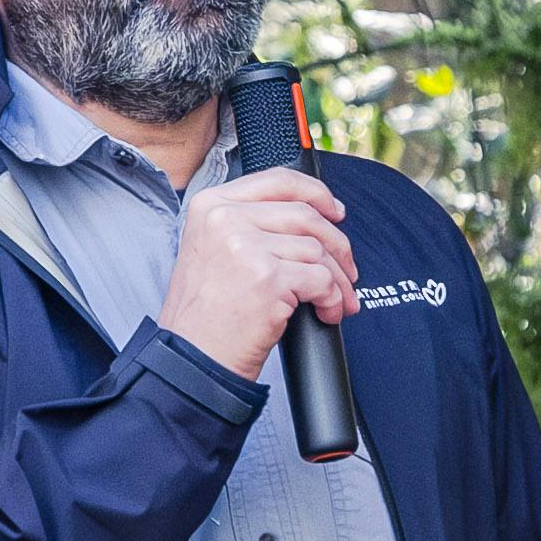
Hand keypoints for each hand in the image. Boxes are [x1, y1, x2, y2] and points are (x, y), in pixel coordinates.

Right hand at [158, 173, 356, 382]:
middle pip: (305, 215)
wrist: (193, 360)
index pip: (277, 180)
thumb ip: (249, 223)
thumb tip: (311, 213)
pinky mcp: (267, 279)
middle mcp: (225, 220)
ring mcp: (245, 247)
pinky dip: (332, 299)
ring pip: (317, 249)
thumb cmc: (205, 314)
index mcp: (211, 206)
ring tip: (337, 300)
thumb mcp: (212, 250)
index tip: (335, 211)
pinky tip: (327, 312)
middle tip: (347, 270)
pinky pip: (321, 280)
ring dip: (338, 279)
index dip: (316, 193)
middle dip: (337, 245)